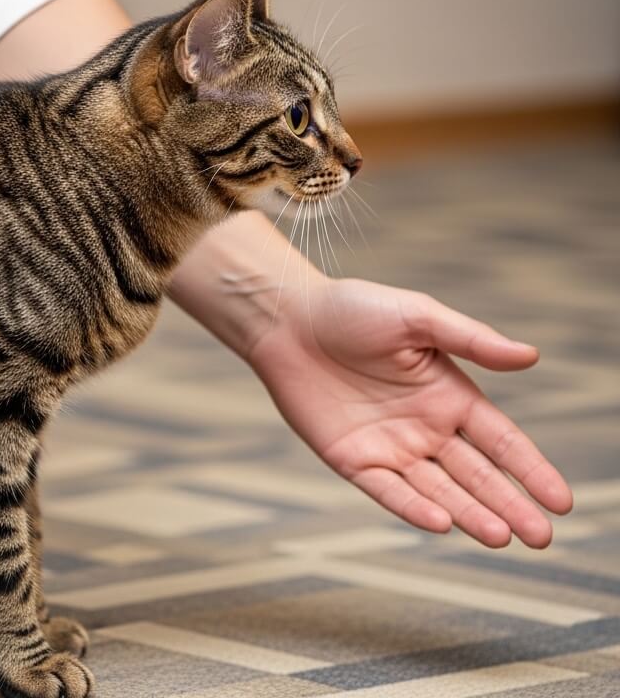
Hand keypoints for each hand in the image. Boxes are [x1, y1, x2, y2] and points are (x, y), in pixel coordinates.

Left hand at [246, 278, 572, 547]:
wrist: (287, 321)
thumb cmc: (353, 310)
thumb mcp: (418, 318)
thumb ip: (471, 340)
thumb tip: (531, 356)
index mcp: (451, 396)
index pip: (503, 442)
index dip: (532, 471)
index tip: (561, 502)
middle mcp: (426, 429)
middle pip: (479, 476)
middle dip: (510, 506)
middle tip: (542, 538)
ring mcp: (390, 448)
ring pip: (440, 490)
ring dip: (470, 514)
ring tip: (501, 538)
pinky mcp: (352, 460)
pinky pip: (388, 490)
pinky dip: (413, 507)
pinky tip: (442, 522)